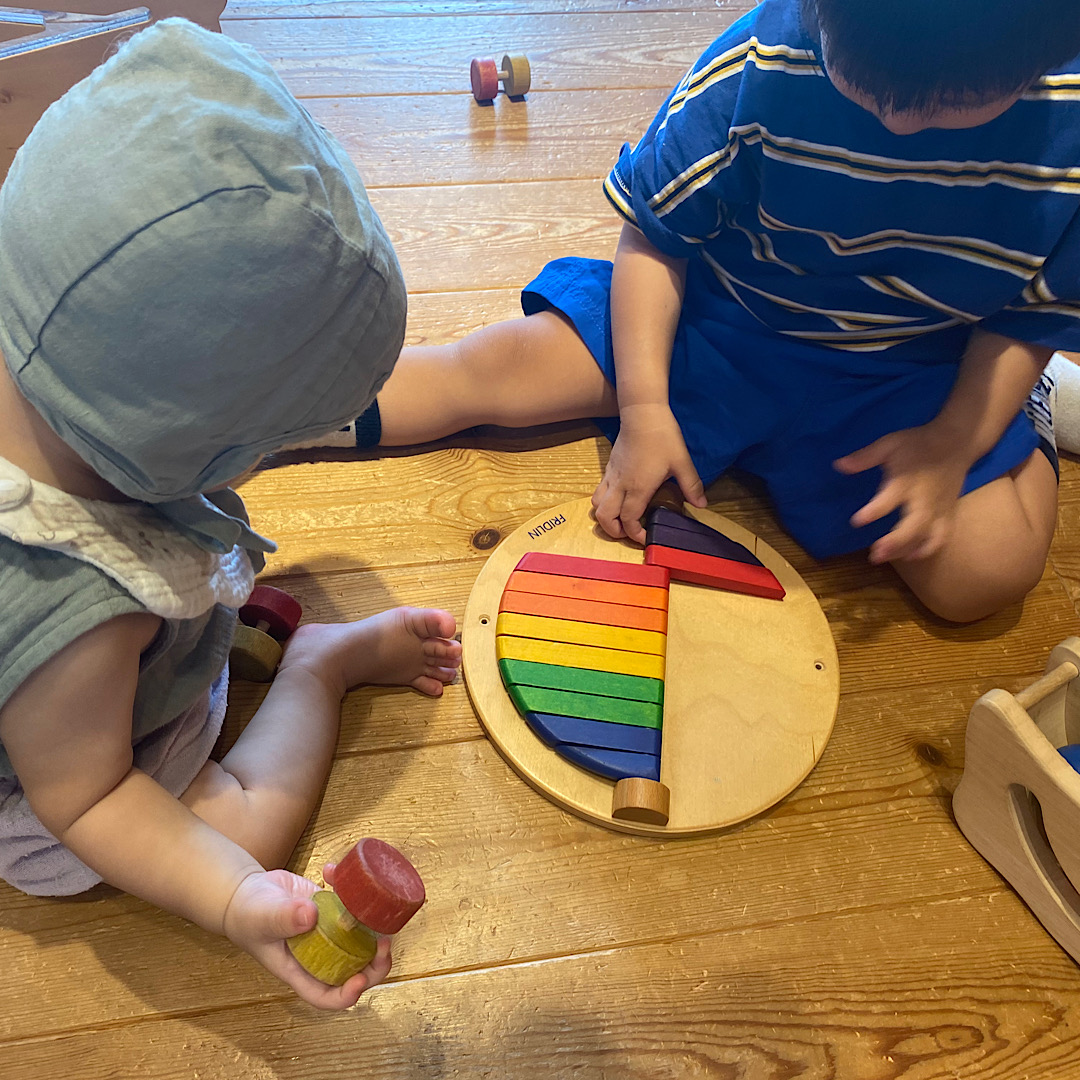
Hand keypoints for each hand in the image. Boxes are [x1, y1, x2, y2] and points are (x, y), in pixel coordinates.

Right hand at [223, 867, 392, 1009]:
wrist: (247, 892)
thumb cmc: (248, 915)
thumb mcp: (262, 918)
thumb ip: (283, 918)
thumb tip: (310, 916)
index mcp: (300, 970)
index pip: (326, 995)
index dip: (347, 994)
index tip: (359, 978)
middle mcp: (319, 955)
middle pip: (354, 969)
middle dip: (375, 962)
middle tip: (384, 942)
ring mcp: (328, 933)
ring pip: (360, 938)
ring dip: (374, 926)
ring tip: (378, 907)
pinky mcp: (331, 910)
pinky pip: (349, 904)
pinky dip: (349, 888)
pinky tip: (332, 871)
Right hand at [592, 403, 705, 542]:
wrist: (642, 413)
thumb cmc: (662, 437)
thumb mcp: (682, 462)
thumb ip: (691, 486)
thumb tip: (702, 505)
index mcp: (638, 488)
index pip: (629, 520)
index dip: (635, 535)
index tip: (646, 538)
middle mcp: (620, 485)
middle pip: (604, 518)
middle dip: (614, 531)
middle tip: (629, 532)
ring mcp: (612, 476)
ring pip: (596, 505)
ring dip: (606, 516)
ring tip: (621, 518)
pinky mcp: (609, 467)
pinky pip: (599, 491)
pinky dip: (605, 501)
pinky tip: (620, 498)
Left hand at [834, 423, 970, 564]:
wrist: (956, 442)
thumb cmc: (917, 444)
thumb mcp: (889, 444)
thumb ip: (865, 457)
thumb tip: (838, 465)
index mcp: (907, 480)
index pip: (889, 499)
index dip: (873, 511)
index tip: (856, 521)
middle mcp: (924, 498)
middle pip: (913, 525)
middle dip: (895, 542)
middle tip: (875, 554)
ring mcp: (939, 508)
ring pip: (928, 535)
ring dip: (907, 549)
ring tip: (886, 558)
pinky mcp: (949, 512)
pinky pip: (942, 536)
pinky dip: (928, 548)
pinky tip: (911, 556)